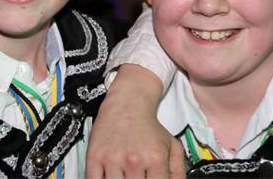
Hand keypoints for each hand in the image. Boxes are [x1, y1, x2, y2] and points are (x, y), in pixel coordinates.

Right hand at [87, 64, 185, 178]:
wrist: (128, 102)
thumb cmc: (149, 127)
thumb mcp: (172, 146)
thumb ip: (178, 171)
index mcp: (155, 158)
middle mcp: (134, 160)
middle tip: (137, 177)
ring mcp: (112, 159)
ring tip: (125, 176)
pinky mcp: (94, 157)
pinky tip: (109, 177)